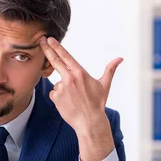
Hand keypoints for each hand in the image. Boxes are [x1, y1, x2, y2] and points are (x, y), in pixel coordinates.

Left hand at [40, 36, 122, 160]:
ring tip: (74, 97)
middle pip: (55, 61)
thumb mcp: (104, 85)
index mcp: (80, 73)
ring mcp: (61, 88)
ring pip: (58, 82)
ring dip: (63, 87)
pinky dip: (59, 96)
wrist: (89, 121)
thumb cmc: (97, 104)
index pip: (66, 56)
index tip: (50, 39)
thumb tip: (120, 59)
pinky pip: (54, 93)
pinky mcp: (55, 97)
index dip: (57, 46)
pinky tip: (68, 102)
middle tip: (41, 41)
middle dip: (47, 50)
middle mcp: (69, 78)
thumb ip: (110, 69)